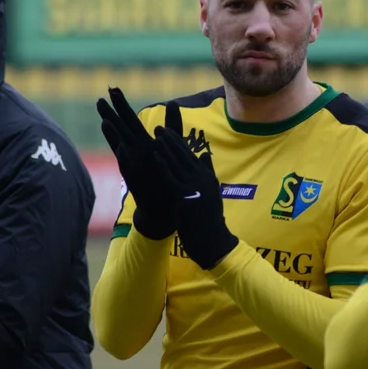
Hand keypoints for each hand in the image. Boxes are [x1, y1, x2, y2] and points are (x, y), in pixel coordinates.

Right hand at [97, 86, 175, 239]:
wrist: (167, 204)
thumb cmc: (167, 175)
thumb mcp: (173, 144)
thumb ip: (172, 125)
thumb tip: (172, 102)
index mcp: (142, 142)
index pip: (129, 121)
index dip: (121, 105)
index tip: (113, 88)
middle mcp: (135, 152)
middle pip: (120, 130)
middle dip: (111, 115)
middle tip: (99, 99)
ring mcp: (135, 166)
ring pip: (121, 147)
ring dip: (114, 136)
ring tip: (105, 122)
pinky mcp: (139, 180)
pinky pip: (130, 168)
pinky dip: (125, 159)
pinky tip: (121, 149)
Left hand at [152, 102, 237, 269]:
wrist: (212, 241)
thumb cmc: (210, 220)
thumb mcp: (212, 193)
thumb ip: (207, 173)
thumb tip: (204, 155)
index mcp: (207, 177)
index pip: (191, 155)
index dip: (178, 142)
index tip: (168, 131)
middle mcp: (202, 179)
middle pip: (184, 155)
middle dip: (171, 140)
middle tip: (158, 127)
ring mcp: (194, 187)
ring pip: (177, 162)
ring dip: (165, 146)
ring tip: (156, 134)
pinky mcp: (185, 197)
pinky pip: (171, 177)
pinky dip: (163, 164)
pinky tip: (155, 154)